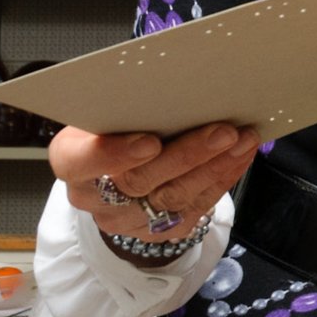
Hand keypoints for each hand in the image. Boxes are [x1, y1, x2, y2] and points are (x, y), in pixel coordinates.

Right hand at [49, 122, 260, 248]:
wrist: (114, 170)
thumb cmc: (114, 128)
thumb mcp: (107, 112)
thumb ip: (128, 106)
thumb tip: (176, 85)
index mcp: (72, 162)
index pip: (82, 162)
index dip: (115, 154)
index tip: (150, 141)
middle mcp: (94, 197)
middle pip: (139, 181)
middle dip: (187, 155)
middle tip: (223, 132)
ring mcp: (125, 219)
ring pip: (172, 198)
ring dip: (215, 167)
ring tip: (243, 140)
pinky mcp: (157, 232)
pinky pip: (193, 209)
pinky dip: (222, 179)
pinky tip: (240, 156)